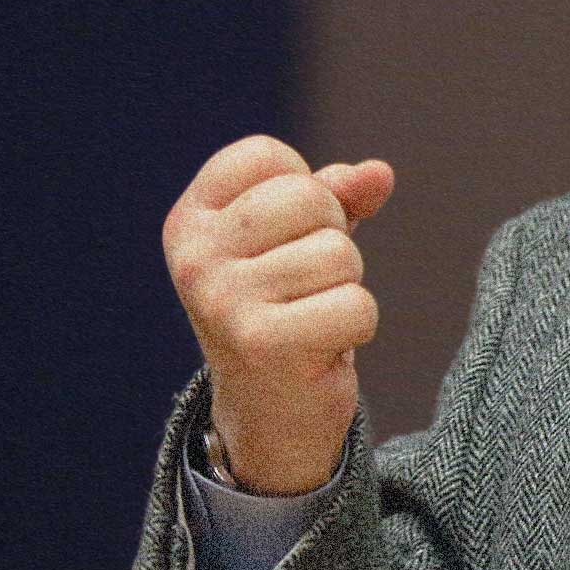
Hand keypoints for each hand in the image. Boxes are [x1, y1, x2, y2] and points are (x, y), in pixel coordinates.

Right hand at [161, 135, 393, 493]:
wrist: (269, 414)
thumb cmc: (286, 309)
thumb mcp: (300, 240)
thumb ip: (336, 196)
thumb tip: (378, 174)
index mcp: (191, 221)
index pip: (265, 155)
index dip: (303, 187)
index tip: (286, 237)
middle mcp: (194, 257)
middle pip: (309, 197)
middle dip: (332, 238)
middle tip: (306, 285)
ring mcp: (222, 299)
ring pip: (339, 252)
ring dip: (346, 287)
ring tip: (311, 317)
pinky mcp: (261, 342)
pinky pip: (355, 304)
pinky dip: (357, 326)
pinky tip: (322, 347)